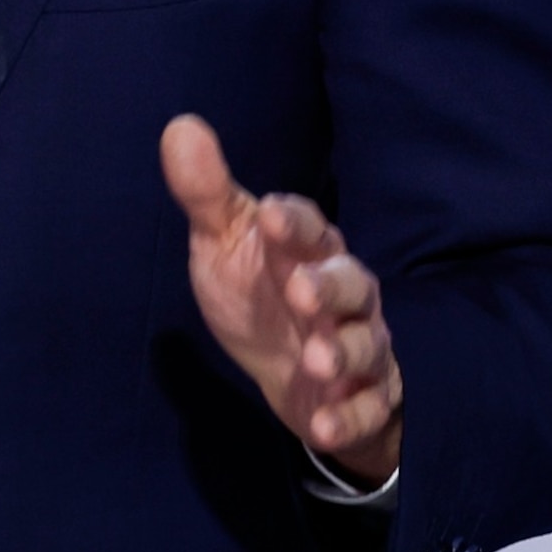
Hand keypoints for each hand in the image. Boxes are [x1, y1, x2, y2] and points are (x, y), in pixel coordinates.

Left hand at [161, 113, 403, 483]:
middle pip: (352, 283)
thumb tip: (179, 127)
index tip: (270, 216)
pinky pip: (371, 407)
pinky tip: (326, 424)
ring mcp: (360, 345)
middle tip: (302, 292)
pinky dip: (352, 417)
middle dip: (330, 286)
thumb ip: (205, 194)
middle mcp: (343, 294)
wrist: (288, 370)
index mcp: (308, 249)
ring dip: (345, 351)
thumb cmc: (256, 291)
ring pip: (368, 344)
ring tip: (319, 360)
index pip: (310, 227)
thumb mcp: (223, 242)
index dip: (294, 221)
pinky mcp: (365, 396)